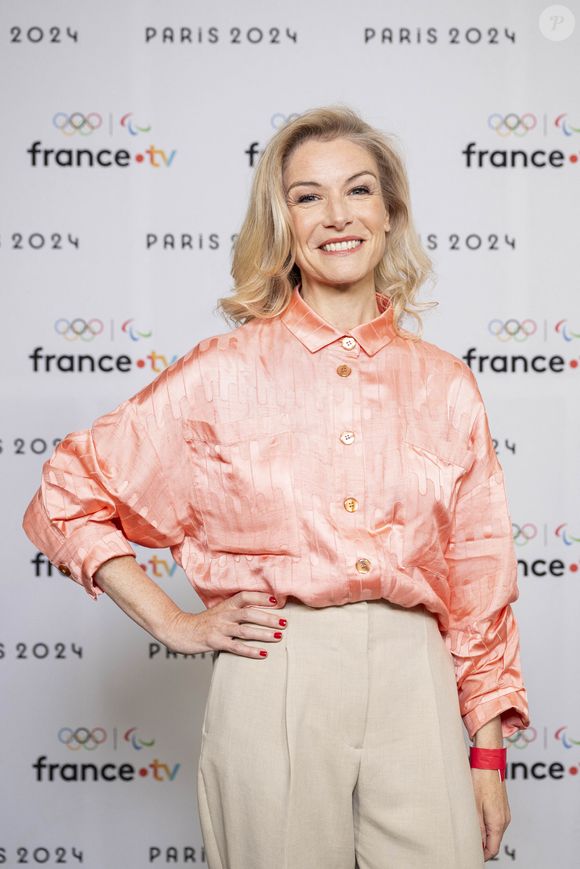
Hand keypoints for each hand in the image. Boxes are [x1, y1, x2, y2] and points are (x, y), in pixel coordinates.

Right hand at [160, 590, 288, 657]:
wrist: (180, 630)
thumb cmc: (203, 622)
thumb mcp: (220, 611)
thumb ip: (236, 610)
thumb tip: (259, 611)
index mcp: (226, 604)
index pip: (246, 596)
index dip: (261, 597)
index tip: (277, 601)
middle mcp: (224, 614)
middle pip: (249, 613)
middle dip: (269, 618)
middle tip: (285, 623)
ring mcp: (220, 628)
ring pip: (245, 631)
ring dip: (264, 634)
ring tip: (279, 637)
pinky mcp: (215, 642)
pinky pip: (236, 647)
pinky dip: (251, 651)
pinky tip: (263, 654)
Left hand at [470, 768, 510, 860]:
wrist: (489, 761)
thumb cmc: (480, 779)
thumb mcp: (474, 806)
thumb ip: (477, 827)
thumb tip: (478, 844)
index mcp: (498, 822)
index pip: (493, 849)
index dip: (482, 855)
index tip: (471, 855)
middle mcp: (504, 819)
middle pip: (494, 841)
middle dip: (482, 845)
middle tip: (467, 841)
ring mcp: (505, 812)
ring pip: (494, 831)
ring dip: (484, 833)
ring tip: (469, 827)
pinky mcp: (502, 805)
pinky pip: (495, 821)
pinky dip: (486, 824)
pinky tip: (476, 817)